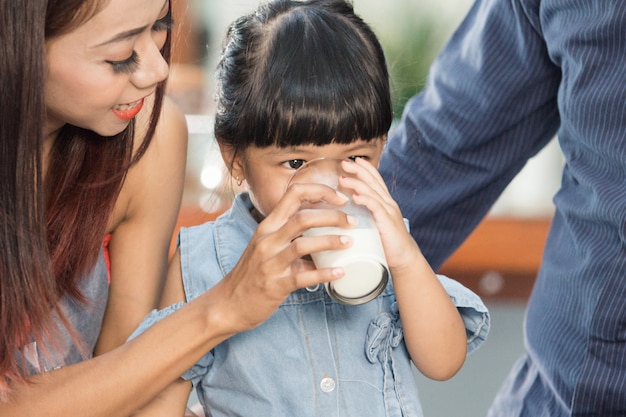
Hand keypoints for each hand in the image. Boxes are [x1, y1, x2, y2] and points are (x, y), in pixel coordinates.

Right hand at [211, 183, 353, 332]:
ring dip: (330, 242)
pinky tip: (340, 272)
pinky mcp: (275, 285)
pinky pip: (303, 276)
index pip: (294, 194)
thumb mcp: (267, 246)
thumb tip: (326, 232)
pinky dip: (324, 273)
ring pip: (303, 245)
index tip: (340, 198)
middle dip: (332, 216)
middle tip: (352, 221)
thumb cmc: (252, 273)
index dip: (320, 191)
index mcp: (268, 226)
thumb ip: (292, 236)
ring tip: (349, 243)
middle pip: (303, 218)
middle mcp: (268, 240)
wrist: (229, 303)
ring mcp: (270, 263)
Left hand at [338, 158, 420, 271]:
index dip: (366, 169)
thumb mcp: (376, 226)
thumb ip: (366, 217)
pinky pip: (375, 207)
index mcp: (386, 203)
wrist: (405, 259)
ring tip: (343, 177)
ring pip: (372, 192)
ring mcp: (389, 212)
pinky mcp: (387, 222)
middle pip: (373, 182)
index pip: (376, 181)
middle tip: (345, 162)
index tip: (354, 161)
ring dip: (357, 183)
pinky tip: (356, 196)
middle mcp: (388, 204)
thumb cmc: (387, 245)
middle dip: (359, 170)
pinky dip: (365, 200)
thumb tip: (347, 216)